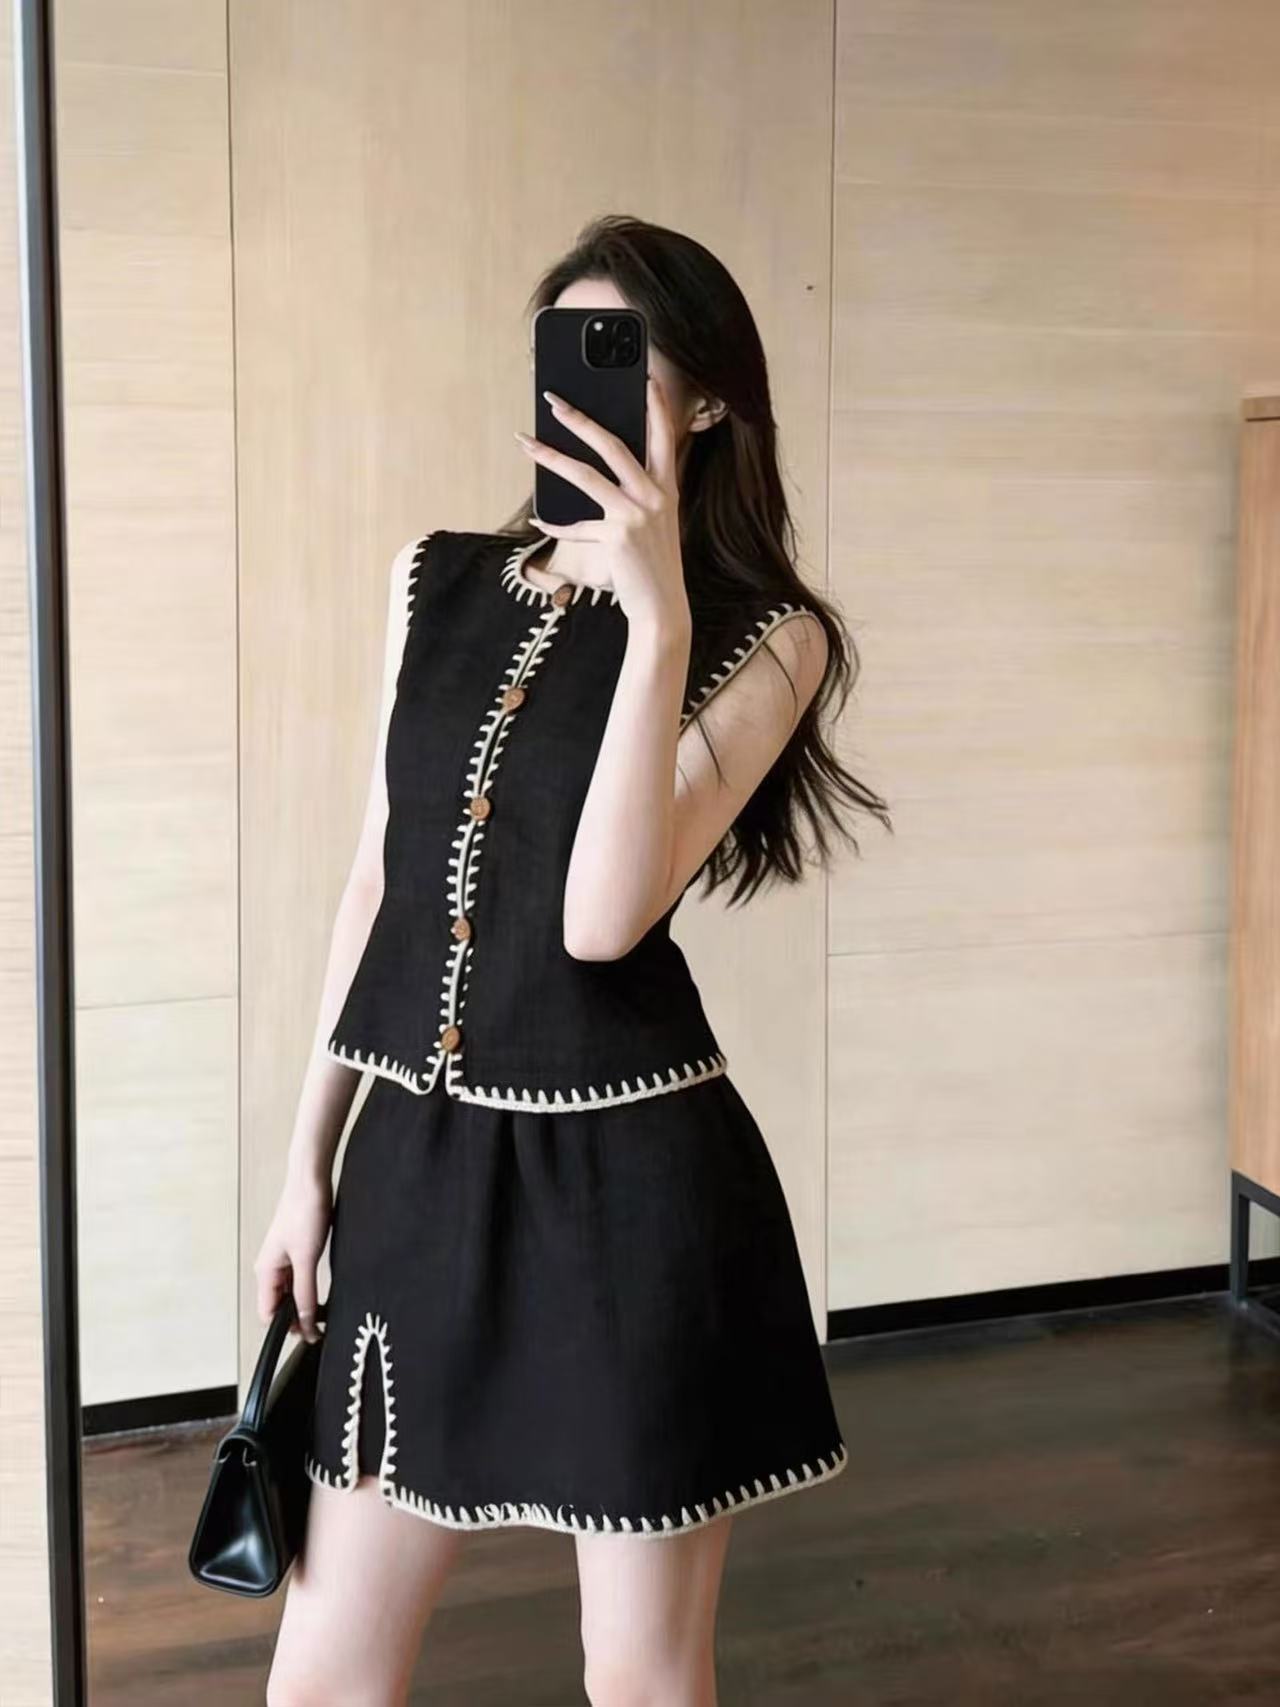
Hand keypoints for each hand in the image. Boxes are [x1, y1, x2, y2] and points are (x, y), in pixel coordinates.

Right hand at [253, 1166, 331, 1343]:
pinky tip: (320, 1292)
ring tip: (321, 1314)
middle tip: (319, 1328)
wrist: (311, 1180)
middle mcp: (270, 1267)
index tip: (308, 1335)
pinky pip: (298, 1278)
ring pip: (289, 1292)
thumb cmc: (304, 1211)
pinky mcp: (297, 1250)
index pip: (268, 1313)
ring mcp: (283, 1258)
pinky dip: (307, 1289)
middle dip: (295, 1319)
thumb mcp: (306, 1258)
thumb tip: (304, 1320)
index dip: (285, 1327)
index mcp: (265, 1270)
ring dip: (302, 1304)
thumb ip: (304, 1292)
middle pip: (278, 1305)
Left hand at [515, 373, 687, 626]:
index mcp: (666, 487)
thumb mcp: (654, 523)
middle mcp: (653, 496)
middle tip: (553, 400)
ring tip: (526, 442)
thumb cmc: (653, 564)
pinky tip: (538, 521)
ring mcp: (635, 515)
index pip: (664, 436)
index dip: (655, 405)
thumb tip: (592, 472)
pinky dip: (555, 525)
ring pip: (585, 475)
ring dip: (550, 456)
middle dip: (579, 418)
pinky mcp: (616, 536)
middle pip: (612, 444)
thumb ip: (635, 496)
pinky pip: (575, 526)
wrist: (662, 607)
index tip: (644, 377)